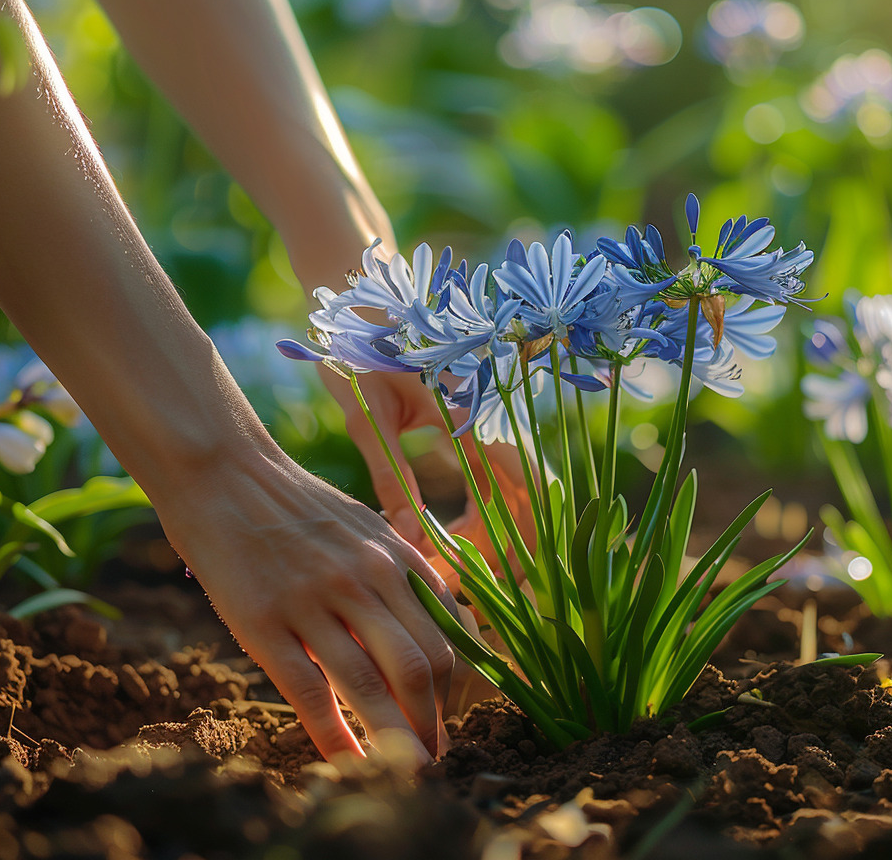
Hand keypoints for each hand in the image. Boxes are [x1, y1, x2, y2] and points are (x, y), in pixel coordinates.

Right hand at [156, 442, 455, 763]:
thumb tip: (439, 620)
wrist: (224, 474)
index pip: (447, 634)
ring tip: (405, 772)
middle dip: (434, 720)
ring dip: (395, 739)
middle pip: (421, 665)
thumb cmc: (297, 505)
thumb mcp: (364, 527)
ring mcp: (314, 600)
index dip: (458, 687)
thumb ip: (400, 572)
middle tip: (436, 755)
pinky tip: (345, 762)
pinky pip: (309, 691)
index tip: (455, 719)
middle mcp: (364, 578)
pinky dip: (333, 737)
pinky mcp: (263, 621)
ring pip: (371, 685)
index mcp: (394, 556)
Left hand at [317, 368, 534, 592]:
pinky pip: (493, 487)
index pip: (528, 489)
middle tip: (458, 591)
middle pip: (529, 506)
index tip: (479, 579)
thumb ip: (393, 476)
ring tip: (445, 572)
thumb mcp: (372, 417)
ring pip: (515, 502)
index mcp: (477, 413)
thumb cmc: (361, 349)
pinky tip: (442, 539)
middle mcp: (495, 420)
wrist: (361, 300)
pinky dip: (476, 521)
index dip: (518, 542)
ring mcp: (489, 425)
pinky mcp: (474, 429)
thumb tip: (410, 540)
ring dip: (491, 543)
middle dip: (504, 556)